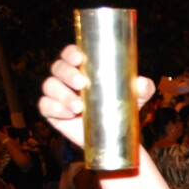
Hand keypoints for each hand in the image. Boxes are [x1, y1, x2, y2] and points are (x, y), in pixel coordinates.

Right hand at [39, 45, 156, 147]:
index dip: (70, 53)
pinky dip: (54, 108)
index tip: (79, 58)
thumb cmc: (124, 107)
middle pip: (58, 68)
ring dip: (61, 94)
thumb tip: (142, 82)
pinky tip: (67, 114)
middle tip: (82, 83)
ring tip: (78, 106)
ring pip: (49, 86)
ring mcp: (58, 95)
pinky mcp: (52, 113)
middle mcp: (67, 78)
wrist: (116, 135)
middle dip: (67, 74)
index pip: (71, 54)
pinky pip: (44, 106)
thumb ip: (144, 87)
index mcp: (84, 68)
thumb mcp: (138, 97)